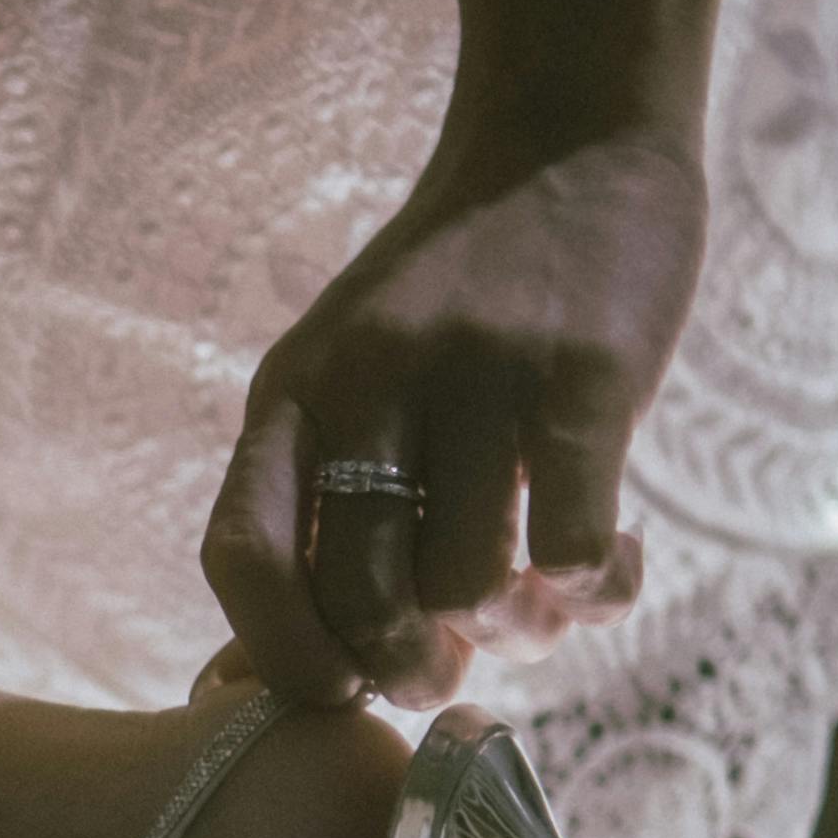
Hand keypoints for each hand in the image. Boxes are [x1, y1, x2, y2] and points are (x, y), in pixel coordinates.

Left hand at [202, 125, 706, 707]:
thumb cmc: (455, 305)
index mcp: (292, 393)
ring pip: (470, 587)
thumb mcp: (346, 385)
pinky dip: (592, 592)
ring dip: (518, 632)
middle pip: (363, 598)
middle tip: (454, 662)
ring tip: (541, 601)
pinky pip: (574, 552)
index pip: (242, 556)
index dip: (281, 657)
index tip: (342, 692)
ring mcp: (479, 373)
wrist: (570, 144)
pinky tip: (605, 560)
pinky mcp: (586, 375)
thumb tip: (231, 691)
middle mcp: (370, 379)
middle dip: (412, 671)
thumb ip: (307, 516)